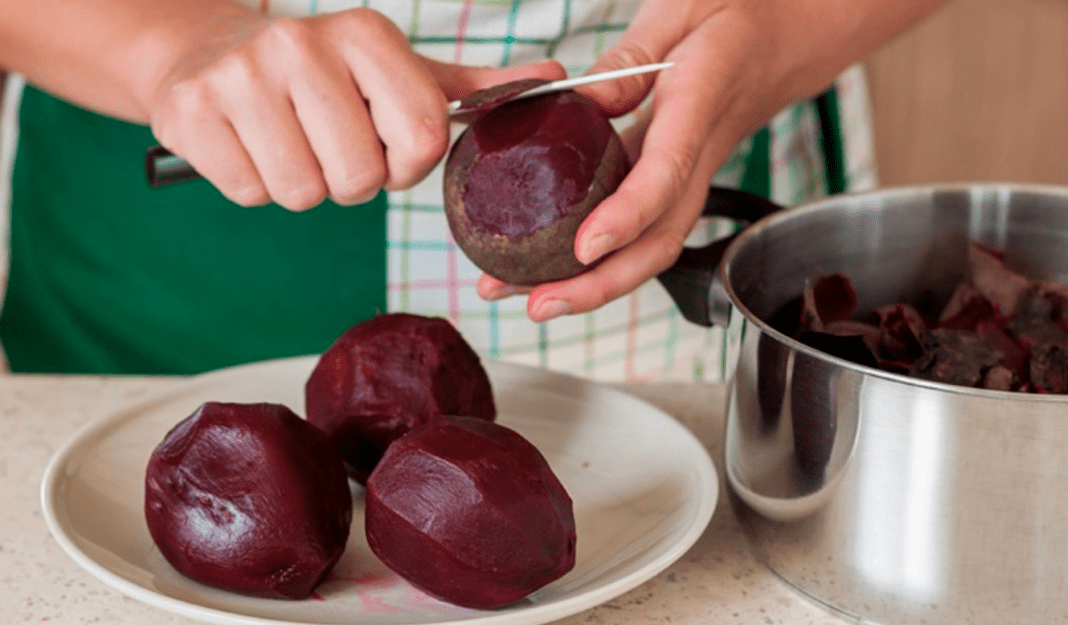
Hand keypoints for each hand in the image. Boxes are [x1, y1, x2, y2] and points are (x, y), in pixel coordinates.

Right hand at [148, 8, 564, 210]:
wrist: (212, 54)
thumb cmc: (326, 78)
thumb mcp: (401, 74)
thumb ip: (475, 87)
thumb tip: (556, 80)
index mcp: (365, 33)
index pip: (421, 138)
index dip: (406, 164)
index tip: (385, 145)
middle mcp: (302, 43)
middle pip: (361, 177)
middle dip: (352, 179)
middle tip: (329, 144)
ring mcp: (241, 76)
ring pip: (305, 193)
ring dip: (304, 184)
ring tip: (289, 140)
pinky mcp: (190, 112)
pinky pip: (252, 193)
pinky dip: (256, 184)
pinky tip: (251, 144)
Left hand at [478, 0, 776, 319]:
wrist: (787, 36)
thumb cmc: (737, 14)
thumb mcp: (680, 8)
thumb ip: (630, 55)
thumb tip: (582, 102)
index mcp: (700, 103)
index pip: (667, 172)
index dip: (627, 216)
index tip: (585, 248)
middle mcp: (699, 154)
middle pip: (659, 240)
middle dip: (601, 284)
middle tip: (539, 304)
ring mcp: (689, 176)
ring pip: (649, 247)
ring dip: (591, 285)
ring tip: (525, 299)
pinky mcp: (674, 182)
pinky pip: (640, 230)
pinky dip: (596, 259)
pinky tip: (549, 268)